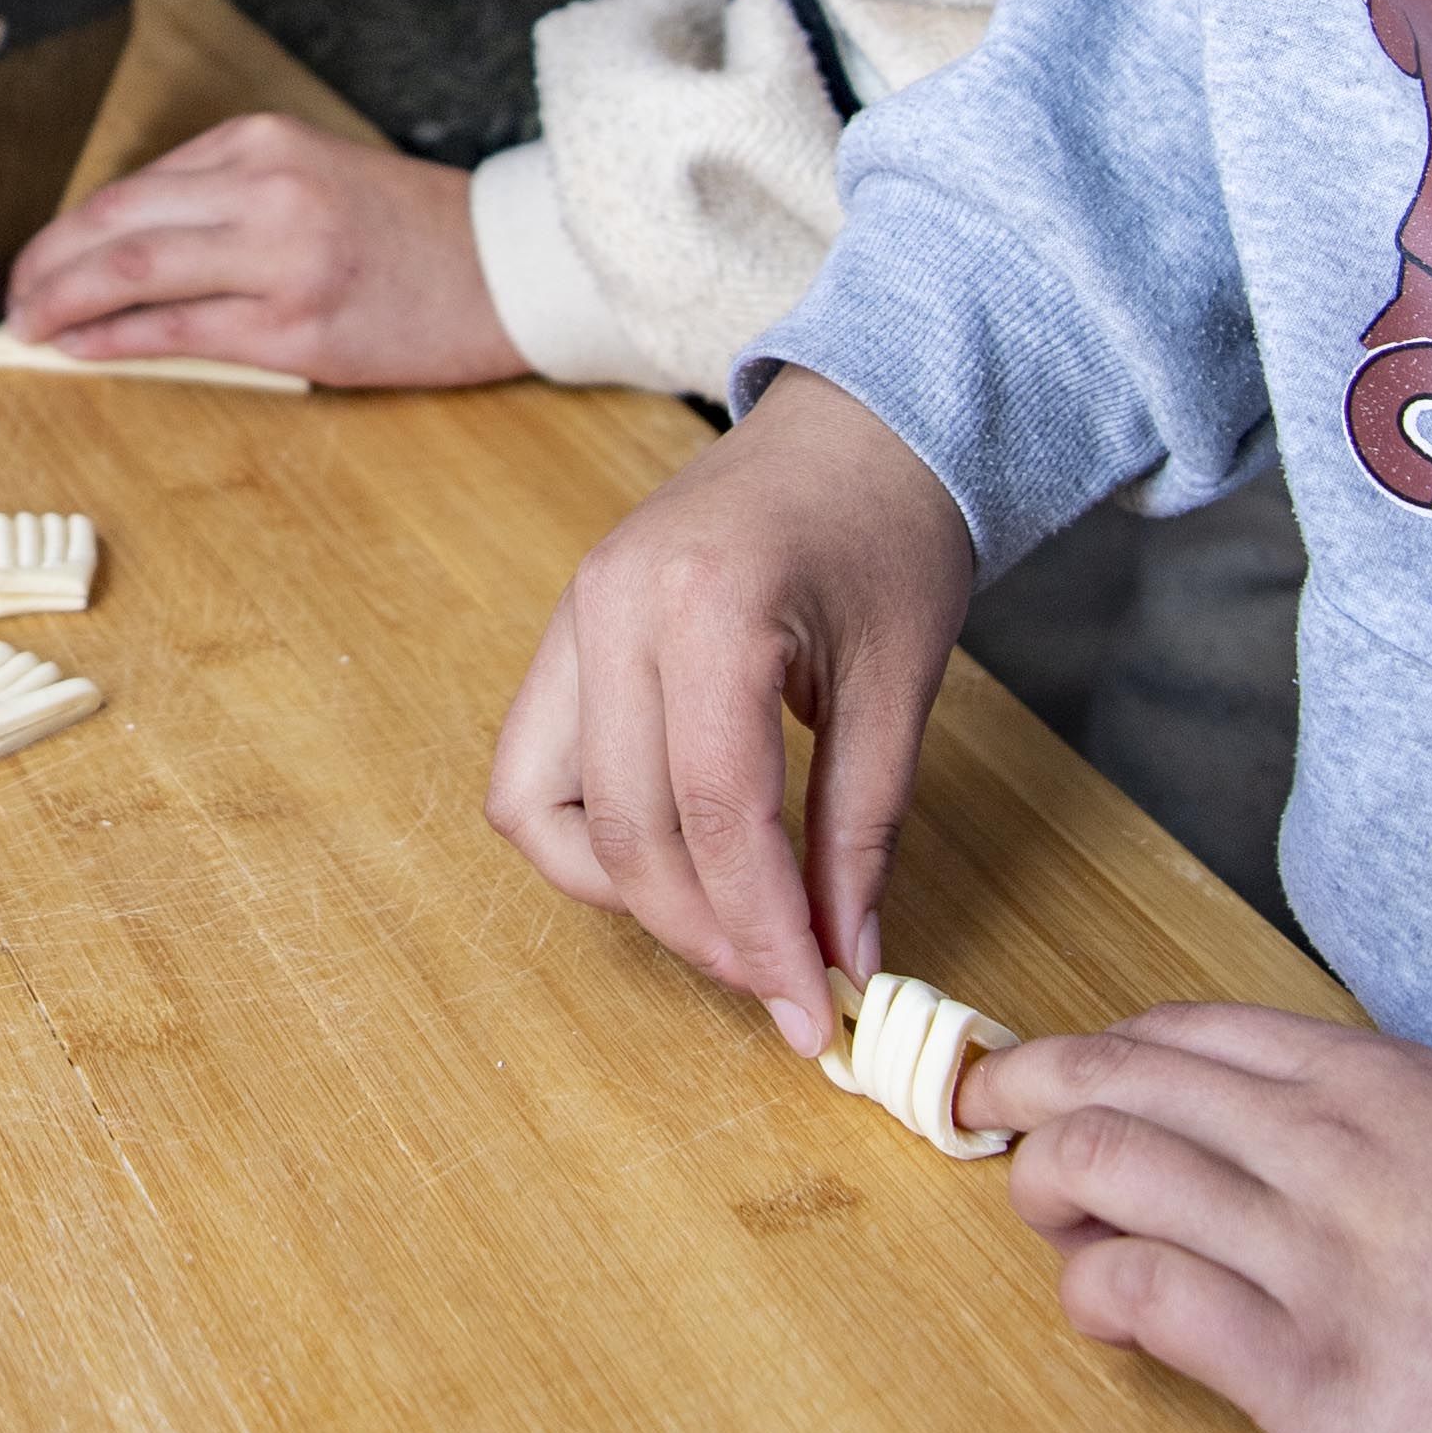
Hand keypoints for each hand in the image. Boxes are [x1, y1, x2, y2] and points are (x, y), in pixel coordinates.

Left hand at [3, 117, 526, 386]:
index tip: (34, 259)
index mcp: (264, 143)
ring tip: (27, 327)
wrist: (509, 270)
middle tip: (10, 297)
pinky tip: (80, 350)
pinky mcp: (298, 324)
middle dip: (46, 265)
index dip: (68, 230)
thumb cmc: (413, 233)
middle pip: (117, 223)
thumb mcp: (314, 179)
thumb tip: (127, 253)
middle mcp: (266, 189)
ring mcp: (281, 256)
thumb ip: (227, 201)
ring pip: (135, 273)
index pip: (134, 187)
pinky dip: (114, 341)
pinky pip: (179, 332)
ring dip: (64, 303)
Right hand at [484, 367, 974, 1055]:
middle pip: (623, 829)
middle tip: (779, 982)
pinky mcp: (565, 631)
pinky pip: (531, 768)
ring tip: (723, 920)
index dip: (762, 931)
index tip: (808, 1008)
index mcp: (708, 606)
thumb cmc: (891, 534)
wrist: (859, 423)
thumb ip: (861, 832)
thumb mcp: (900, 688)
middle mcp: (613, 608)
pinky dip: (587, 835)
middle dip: (701, 931)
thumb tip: (842, 962)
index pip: (716, 813)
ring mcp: (573, 615)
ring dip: (625, 889)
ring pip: (539, 809)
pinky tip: (676, 852)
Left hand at [975, 1010, 1431, 1432]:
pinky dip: (1096, 1298)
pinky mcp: (1325, 1390)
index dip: (1089, 1053)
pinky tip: (1107, 1313)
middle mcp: (1340, 1153)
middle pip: (1113, 1084)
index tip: (1047, 1079)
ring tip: (1053, 1223)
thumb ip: (1382, 1126)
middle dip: (1022, 1100)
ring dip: (1046, 1193)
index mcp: (1386, 1086)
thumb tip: (1273, 1132)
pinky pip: (1154, 1307)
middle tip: (987, 1130)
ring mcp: (1326, 1267)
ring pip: (1106, 1175)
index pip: (1180, 1033)